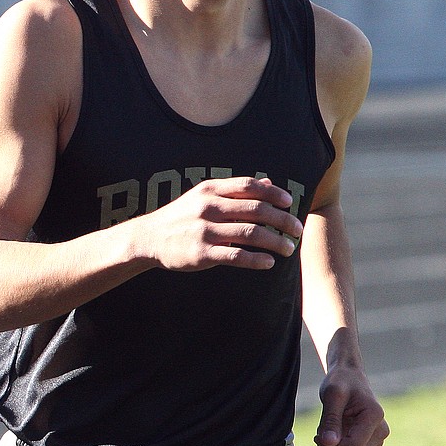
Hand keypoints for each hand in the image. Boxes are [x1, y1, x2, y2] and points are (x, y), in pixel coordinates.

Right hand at [140, 176, 303, 271]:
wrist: (148, 238)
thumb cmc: (181, 216)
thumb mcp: (204, 196)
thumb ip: (236, 191)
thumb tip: (269, 182)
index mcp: (210, 190)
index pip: (250, 186)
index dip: (274, 193)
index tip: (289, 203)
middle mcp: (208, 207)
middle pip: (256, 210)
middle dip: (282, 220)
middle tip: (297, 230)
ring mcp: (205, 230)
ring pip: (251, 233)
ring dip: (275, 241)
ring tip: (288, 248)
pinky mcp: (202, 253)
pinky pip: (236, 256)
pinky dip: (256, 260)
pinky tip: (268, 263)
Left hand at [314, 365, 388, 445]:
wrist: (349, 379)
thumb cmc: (340, 382)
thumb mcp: (331, 394)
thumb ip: (330, 419)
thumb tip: (328, 443)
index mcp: (374, 418)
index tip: (318, 435)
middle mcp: (380, 434)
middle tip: (320, 435)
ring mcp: (376, 444)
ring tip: (326, 438)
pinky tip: (330, 444)